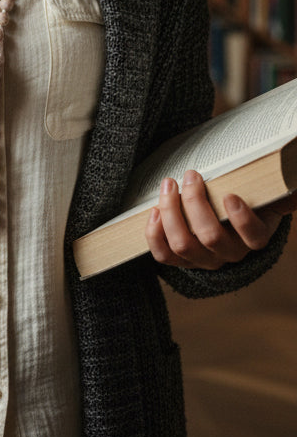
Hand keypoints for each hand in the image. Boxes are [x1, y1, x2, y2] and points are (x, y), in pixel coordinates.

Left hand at [144, 170, 296, 270]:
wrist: (222, 225)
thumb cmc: (242, 202)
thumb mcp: (264, 197)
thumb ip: (281, 193)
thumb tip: (295, 182)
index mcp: (253, 238)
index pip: (253, 237)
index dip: (242, 219)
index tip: (230, 195)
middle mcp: (229, 254)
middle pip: (210, 237)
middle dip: (196, 203)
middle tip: (191, 175)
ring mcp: (203, 260)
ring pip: (183, 245)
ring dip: (171, 212)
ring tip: (169, 184)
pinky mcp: (180, 261)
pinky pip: (163, 256)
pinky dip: (154, 234)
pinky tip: (153, 210)